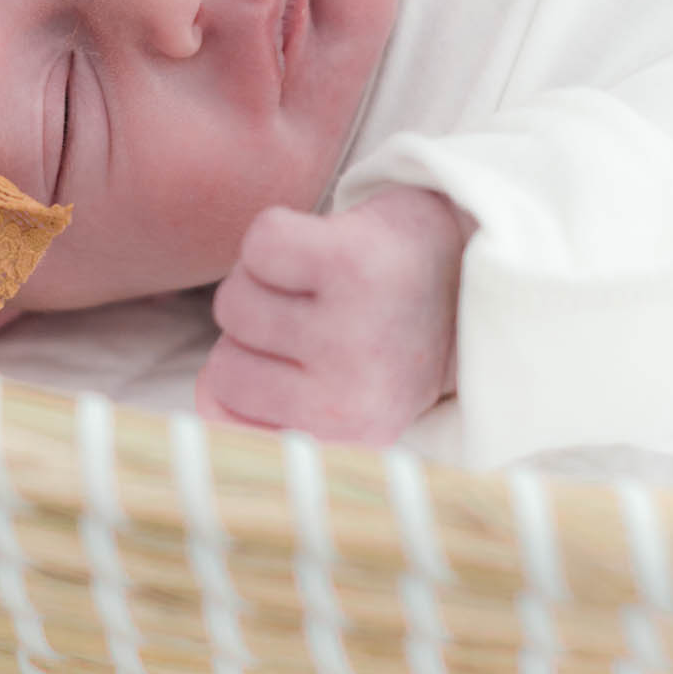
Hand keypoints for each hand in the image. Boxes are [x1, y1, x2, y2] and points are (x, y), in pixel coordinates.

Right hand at [195, 189, 472, 444]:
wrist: (468, 258)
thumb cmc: (379, 331)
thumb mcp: (330, 396)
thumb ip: (256, 416)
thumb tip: (204, 395)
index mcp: (346, 439)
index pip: (222, 415)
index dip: (247, 372)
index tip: (296, 360)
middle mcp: (351, 398)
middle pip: (224, 360)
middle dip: (254, 331)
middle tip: (317, 314)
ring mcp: (354, 330)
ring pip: (235, 300)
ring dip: (266, 280)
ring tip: (325, 282)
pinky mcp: (353, 262)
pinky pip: (259, 244)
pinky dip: (280, 234)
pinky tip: (328, 245)